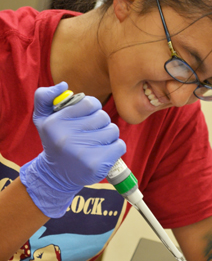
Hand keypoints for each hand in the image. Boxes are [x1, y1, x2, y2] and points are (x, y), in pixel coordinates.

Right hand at [20, 82, 125, 217]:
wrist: (56, 175)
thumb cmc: (54, 142)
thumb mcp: (42, 118)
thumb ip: (44, 96)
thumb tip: (64, 85)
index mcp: (55, 123)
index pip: (90, 103)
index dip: (93, 108)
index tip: (88, 116)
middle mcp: (67, 137)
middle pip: (104, 117)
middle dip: (101, 123)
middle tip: (91, 132)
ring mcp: (82, 153)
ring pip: (113, 131)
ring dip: (109, 136)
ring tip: (97, 143)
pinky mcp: (96, 166)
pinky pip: (120, 146)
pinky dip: (116, 148)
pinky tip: (104, 152)